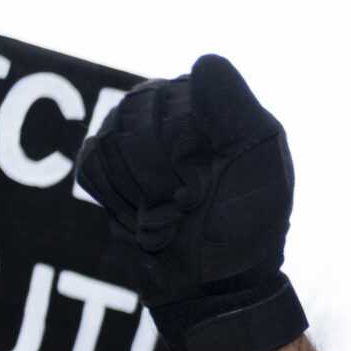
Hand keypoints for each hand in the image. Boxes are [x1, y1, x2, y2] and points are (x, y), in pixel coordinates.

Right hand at [74, 55, 306, 350]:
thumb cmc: (244, 229)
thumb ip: (236, 107)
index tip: (209, 180)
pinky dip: (119, 201)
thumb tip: (203, 62)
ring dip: (143, 193)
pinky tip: (145, 217)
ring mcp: (135, 137)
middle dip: (164, 174)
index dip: (187, 145)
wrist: (210, 288)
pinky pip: (91, 165)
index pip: (174, 97)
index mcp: (214, 107)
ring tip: (171, 214)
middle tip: (191, 204)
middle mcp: (172, 112)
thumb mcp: (259, 164)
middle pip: (136, 118)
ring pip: (112, 143)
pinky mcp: (106, 167)